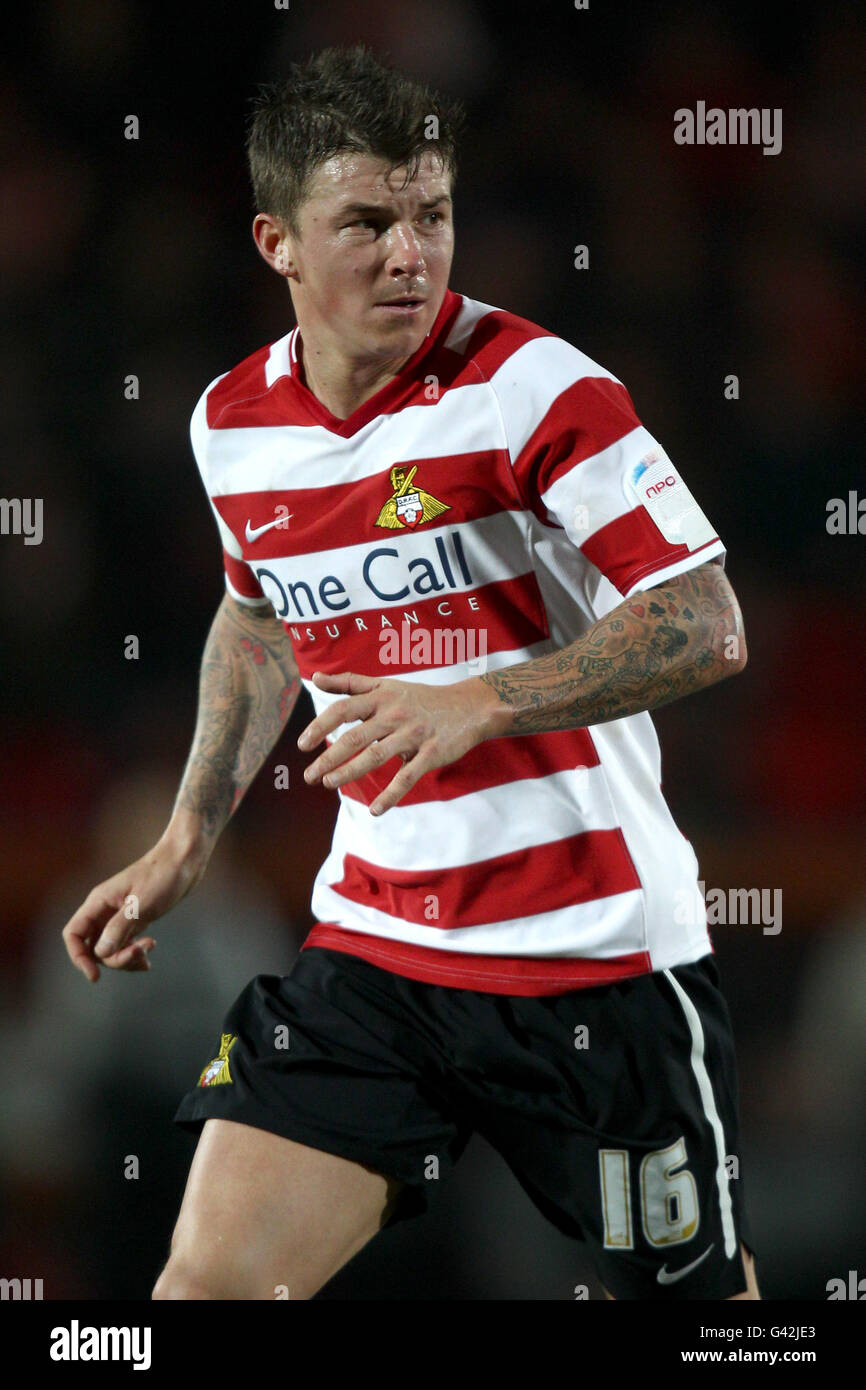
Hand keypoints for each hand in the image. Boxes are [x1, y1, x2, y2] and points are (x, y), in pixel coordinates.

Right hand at [61, 834, 209, 981]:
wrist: (186, 860)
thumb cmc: (164, 875)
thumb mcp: (143, 903)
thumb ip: (120, 927)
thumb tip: (101, 953)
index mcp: (99, 901)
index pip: (74, 933)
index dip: (79, 957)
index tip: (95, 977)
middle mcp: (105, 909)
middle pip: (94, 947)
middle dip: (115, 958)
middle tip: (140, 953)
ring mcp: (119, 915)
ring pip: (111, 949)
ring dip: (127, 957)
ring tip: (150, 948)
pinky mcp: (134, 919)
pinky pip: (125, 944)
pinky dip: (134, 953)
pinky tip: (149, 954)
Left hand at [297, 670, 504, 814]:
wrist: (469, 707)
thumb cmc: (420, 698)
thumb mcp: (386, 685)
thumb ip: (349, 683)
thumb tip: (314, 678)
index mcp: (381, 697)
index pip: (343, 709)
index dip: (320, 726)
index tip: (302, 745)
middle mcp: (394, 714)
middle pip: (355, 737)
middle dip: (329, 758)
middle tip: (309, 776)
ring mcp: (413, 734)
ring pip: (376, 756)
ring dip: (350, 772)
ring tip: (329, 783)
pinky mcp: (431, 754)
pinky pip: (407, 777)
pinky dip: (390, 795)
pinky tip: (374, 810)